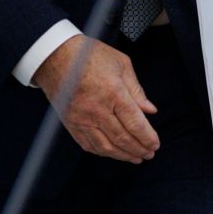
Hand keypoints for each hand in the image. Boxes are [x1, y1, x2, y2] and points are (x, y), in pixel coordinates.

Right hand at [33, 35, 159, 161]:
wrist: (56, 57)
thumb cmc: (90, 55)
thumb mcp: (121, 64)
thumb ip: (137, 90)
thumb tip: (150, 110)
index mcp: (113, 92)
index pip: (135, 123)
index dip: (147, 137)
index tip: (155, 144)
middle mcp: (97, 109)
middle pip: (122, 138)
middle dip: (139, 149)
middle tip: (149, 154)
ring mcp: (82, 119)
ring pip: (106, 146)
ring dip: (123, 156)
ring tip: (135, 158)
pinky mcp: (71, 124)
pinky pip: (88, 145)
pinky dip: (103, 152)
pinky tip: (113, 153)